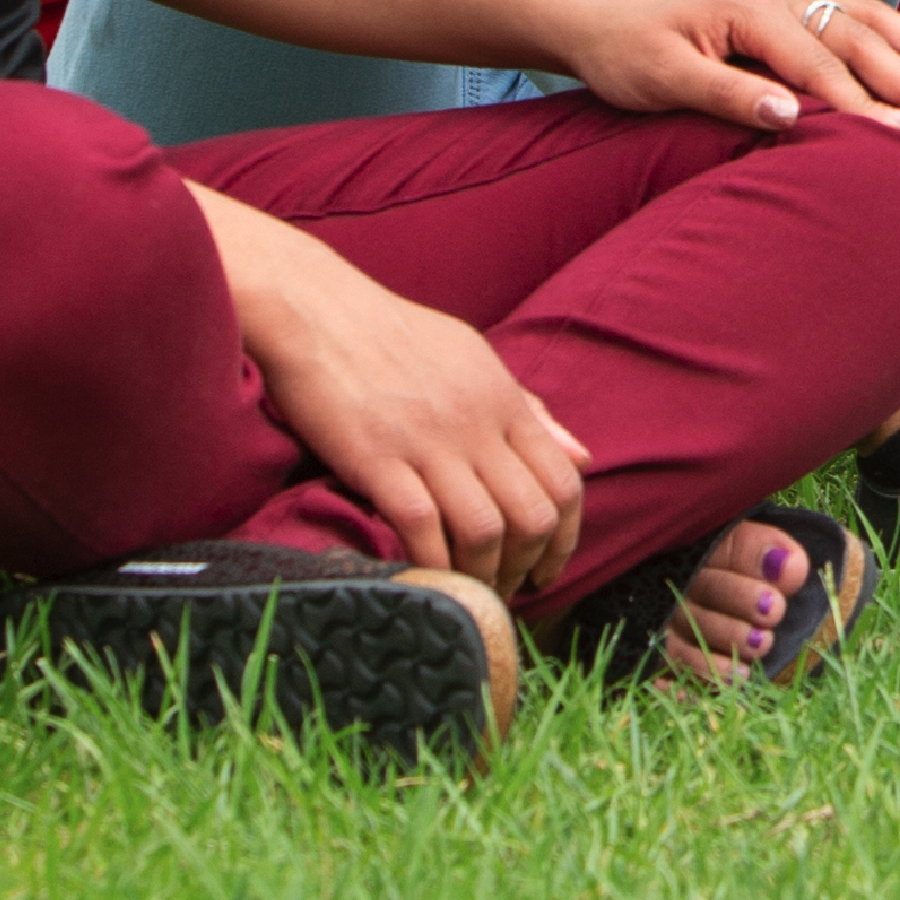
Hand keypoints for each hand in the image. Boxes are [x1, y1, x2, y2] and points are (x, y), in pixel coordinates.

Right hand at [198, 188, 589, 595]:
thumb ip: (529, 411)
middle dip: (527, 567)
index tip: (546, 569)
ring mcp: (427, 441)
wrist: (315, 308)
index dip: (564, 539)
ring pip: (484, 530)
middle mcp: (476, 422)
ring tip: (468, 590)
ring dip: (482, 574)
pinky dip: (430, 561)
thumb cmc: (394, 335)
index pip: (564, 482)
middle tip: (507, 590)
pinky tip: (425, 573)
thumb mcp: (474, 358)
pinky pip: (420, 525)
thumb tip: (583, 456)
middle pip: (532, 516)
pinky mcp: (376, 456)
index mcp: (503, 399)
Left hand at [545, 0, 899, 136]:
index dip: (866, 103)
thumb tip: (792, 117)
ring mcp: (788, 0)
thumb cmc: (624, 53)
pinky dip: (898, 42)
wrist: (596, 20)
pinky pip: (856, 21)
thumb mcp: (663, 80)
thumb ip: (728, 95)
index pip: (822, 64)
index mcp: (752, 9)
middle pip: (862, 39)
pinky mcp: (788, 13)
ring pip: (872, 22)